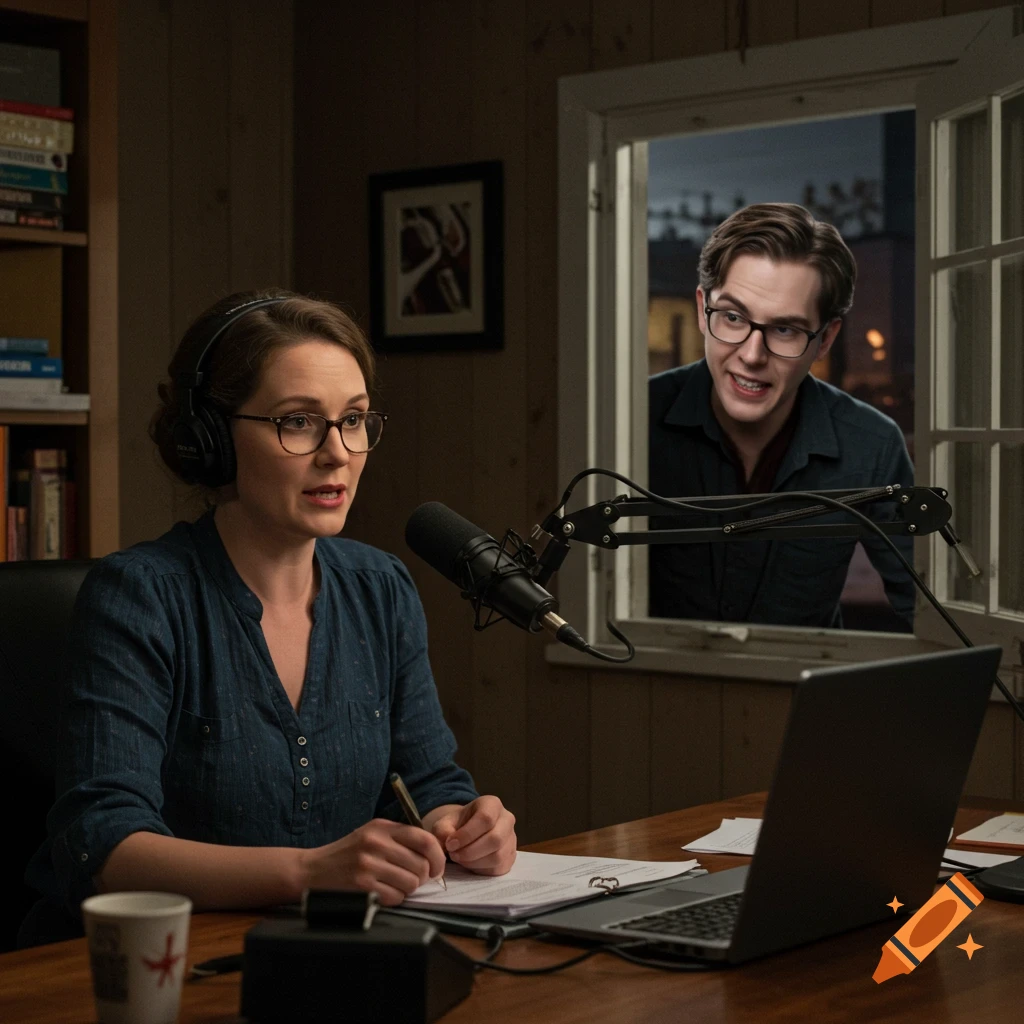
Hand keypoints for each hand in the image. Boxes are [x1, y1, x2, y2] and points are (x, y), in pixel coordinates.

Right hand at [301, 818, 445, 905]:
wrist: (311, 870)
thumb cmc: (347, 854)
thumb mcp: (371, 834)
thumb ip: (400, 838)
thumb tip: (434, 852)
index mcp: (382, 827)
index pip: (425, 839)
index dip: (438, 857)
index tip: (437, 868)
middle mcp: (376, 843)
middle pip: (421, 864)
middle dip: (422, 877)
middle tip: (413, 880)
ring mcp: (369, 864)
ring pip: (411, 883)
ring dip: (407, 889)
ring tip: (393, 885)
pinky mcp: (362, 885)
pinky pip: (396, 897)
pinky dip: (394, 899)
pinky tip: (382, 892)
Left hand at [427, 796, 516, 875]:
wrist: (468, 832)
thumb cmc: (458, 825)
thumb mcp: (445, 822)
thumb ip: (442, 830)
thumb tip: (448, 841)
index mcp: (492, 804)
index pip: (485, 819)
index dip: (467, 835)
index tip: (450, 844)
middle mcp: (507, 819)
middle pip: (495, 839)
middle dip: (470, 851)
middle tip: (454, 855)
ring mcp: (512, 839)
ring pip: (498, 856)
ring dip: (474, 862)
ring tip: (460, 859)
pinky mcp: (511, 857)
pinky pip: (499, 868)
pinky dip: (481, 870)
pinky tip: (470, 864)